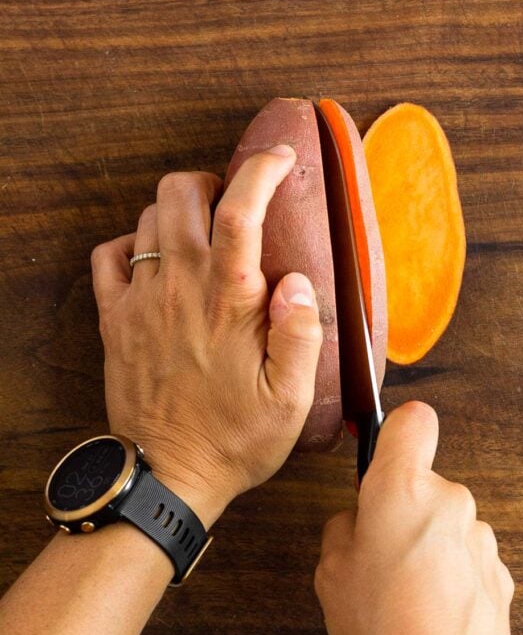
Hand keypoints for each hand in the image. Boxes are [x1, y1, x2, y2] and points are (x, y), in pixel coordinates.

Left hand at [90, 146, 323, 528]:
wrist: (167, 476)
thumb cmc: (235, 438)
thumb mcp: (292, 400)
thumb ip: (300, 335)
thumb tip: (297, 281)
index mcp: (229, 302)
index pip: (240, 211)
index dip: (261, 171)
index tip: (280, 159)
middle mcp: (180, 289)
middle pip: (180, 194)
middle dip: (212, 182)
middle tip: (235, 204)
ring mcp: (141, 301)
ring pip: (148, 217)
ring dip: (178, 211)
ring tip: (203, 234)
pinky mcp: (115, 319)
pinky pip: (109, 255)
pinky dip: (132, 243)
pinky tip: (156, 260)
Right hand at [315, 402, 522, 634]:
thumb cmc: (385, 631)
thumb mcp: (330, 572)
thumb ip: (343, 528)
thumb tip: (357, 522)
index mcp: (401, 488)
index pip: (413, 420)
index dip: (398, 431)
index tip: (387, 451)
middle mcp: (448, 500)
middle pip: (423, 483)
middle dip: (401, 510)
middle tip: (378, 555)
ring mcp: (479, 535)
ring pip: (444, 523)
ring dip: (427, 546)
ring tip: (404, 595)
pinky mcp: (498, 569)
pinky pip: (464, 556)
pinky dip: (450, 574)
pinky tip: (430, 611)